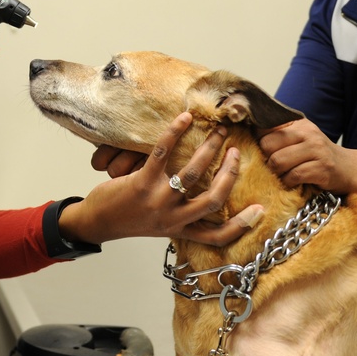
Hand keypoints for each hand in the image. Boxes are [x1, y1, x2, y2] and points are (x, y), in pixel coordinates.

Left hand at [60, 112, 262, 246]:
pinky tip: (184, 119)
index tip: (260, 209)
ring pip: (193, 174)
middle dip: (229, 173)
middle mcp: (173, 219)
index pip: (216, 236)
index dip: (241, 226)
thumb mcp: (160, 224)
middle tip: (236, 151)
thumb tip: (204, 190)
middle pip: (213, 199)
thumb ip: (181, 214)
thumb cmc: (130, 218)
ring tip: (218, 132)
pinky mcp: (141, 184)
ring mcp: (158, 202)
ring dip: (208, 149)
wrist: (97, 221)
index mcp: (180, 230)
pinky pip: (162, 154)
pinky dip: (174, 133)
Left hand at [258, 117, 356, 193]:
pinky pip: (293, 176)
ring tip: (283, 175)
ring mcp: (316, 150)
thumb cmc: (318, 155)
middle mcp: (307, 133)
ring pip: (278, 161)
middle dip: (266, 159)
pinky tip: (293, 182)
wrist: (350, 169)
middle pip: (267, 145)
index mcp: (299, 123)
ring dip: (276, 173)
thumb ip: (280, 135)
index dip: (258, 142)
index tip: (262, 152)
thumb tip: (249, 135)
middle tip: (273, 167)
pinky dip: (289, 182)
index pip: (265, 127)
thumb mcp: (301, 139)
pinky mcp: (322, 168)